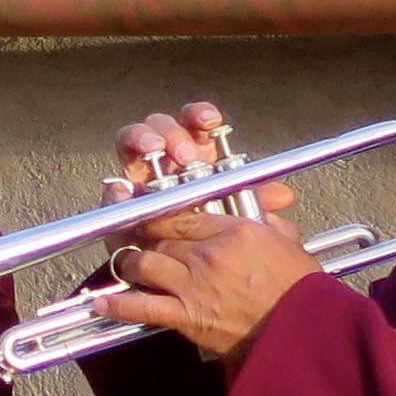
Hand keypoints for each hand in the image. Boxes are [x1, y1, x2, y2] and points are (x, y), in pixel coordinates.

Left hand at [99, 213, 319, 364]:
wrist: (303, 335)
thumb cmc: (302, 292)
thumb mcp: (288, 245)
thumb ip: (267, 224)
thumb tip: (261, 214)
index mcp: (233, 232)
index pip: (181, 213)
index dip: (156, 210)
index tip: (144, 208)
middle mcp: (207, 255)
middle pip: (157, 236)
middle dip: (139, 234)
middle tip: (125, 232)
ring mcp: (193, 287)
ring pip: (144, 264)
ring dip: (129, 262)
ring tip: (124, 262)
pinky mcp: (187, 318)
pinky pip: (142, 307)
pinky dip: (118, 304)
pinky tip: (100, 302)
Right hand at [101, 101, 294, 242]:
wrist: (194, 278)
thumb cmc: (216, 244)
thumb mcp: (240, 222)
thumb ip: (258, 205)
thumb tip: (283, 196)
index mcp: (196, 156)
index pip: (195, 124)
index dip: (199, 117)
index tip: (210, 123)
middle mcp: (165, 162)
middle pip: (160, 126)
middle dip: (171, 133)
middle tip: (186, 156)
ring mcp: (139, 179)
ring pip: (130, 143)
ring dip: (141, 140)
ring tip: (153, 151)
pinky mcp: (120, 205)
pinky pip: (112, 192)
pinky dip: (116, 189)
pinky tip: (124, 191)